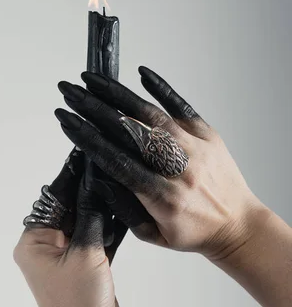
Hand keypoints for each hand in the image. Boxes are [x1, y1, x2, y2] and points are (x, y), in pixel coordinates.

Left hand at [14, 163, 127, 306]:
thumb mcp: (85, 252)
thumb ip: (90, 215)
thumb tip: (94, 184)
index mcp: (35, 242)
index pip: (54, 199)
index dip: (70, 175)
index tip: (82, 153)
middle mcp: (47, 247)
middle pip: (69, 207)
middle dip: (87, 187)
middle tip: (104, 160)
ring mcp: (68, 257)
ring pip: (85, 220)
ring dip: (100, 204)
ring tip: (116, 176)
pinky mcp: (87, 266)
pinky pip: (97, 236)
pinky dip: (108, 223)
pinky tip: (122, 204)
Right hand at [55, 66, 269, 259]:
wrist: (239, 225)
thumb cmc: (193, 232)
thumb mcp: (152, 234)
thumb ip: (124, 207)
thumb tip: (98, 175)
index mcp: (163, 197)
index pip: (116, 160)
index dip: (88, 138)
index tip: (67, 120)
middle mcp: (179, 168)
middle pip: (129, 132)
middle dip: (94, 109)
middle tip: (69, 93)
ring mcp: (195, 147)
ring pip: (151, 115)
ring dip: (118, 94)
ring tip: (91, 79)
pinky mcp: (207, 133)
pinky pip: (181, 106)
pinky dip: (160, 88)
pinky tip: (140, 72)